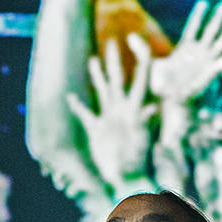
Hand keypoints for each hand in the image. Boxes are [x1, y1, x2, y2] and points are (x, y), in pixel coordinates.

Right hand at [67, 35, 156, 197]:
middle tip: (112, 42)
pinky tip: (70, 97)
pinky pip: (85, 115)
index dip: (140, 58)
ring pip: (103, 91)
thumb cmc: (136, 161)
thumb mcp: (142, 139)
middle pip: (118, 79)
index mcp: (132, 107)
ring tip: (93, 60)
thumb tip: (152, 107)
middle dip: (114, 60)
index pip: (140, 77)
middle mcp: (121, 109)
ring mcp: (109, 118)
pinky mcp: (96, 130)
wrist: (126, 179)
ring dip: (97, 76)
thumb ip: (145, 122)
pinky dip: (77, 106)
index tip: (135, 42)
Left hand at [150, 0, 221, 105]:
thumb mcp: (150, 65)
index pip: (193, 28)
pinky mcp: (213, 68)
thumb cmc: (160, 87)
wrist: (170, 103)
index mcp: (184, 49)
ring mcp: (207, 59)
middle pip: (214, 30)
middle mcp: (199, 53)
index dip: (198, 16)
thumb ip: (142, 49)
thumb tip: (130, 36)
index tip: (204, 2)